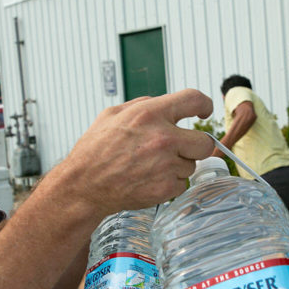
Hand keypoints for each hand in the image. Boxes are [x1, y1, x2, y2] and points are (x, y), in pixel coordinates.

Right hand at [61, 89, 213, 213]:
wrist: (84, 186)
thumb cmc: (95, 151)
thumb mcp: (112, 114)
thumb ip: (143, 104)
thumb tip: (166, 103)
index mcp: (150, 114)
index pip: (194, 99)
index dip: (204, 105)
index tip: (204, 111)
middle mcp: (163, 138)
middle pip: (204, 142)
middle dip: (195, 145)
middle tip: (180, 147)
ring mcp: (166, 165)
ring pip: (191, 165)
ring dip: (177, 165)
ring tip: (151, 165)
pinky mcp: (165, 188)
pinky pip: (181, 184)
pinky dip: (169, 183)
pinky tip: (149, 179)